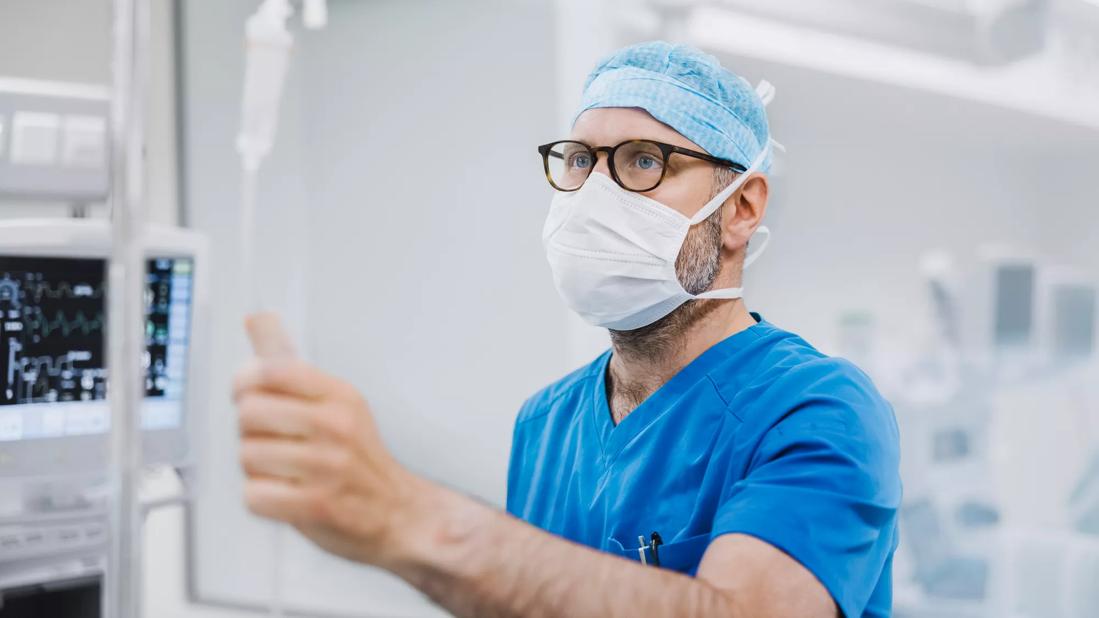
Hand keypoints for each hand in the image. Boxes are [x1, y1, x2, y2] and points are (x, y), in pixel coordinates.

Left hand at [233, 313, 425, 567]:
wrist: (398, 512)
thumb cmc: (358, 457)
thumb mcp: (335, 401)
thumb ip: (288, 363)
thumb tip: (257, 317)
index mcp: (339, 396)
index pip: (272, 370)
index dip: (246, 383)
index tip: (251, 395)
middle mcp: (335, 426)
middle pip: (249, 413)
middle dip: (250, 431)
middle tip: (273, 440)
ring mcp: (327, 467)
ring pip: (247, 456)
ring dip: (256, 469)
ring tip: (283, 471)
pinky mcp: (316, 505)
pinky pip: (254, 495)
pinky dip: (262, 499)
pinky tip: (284, 494)